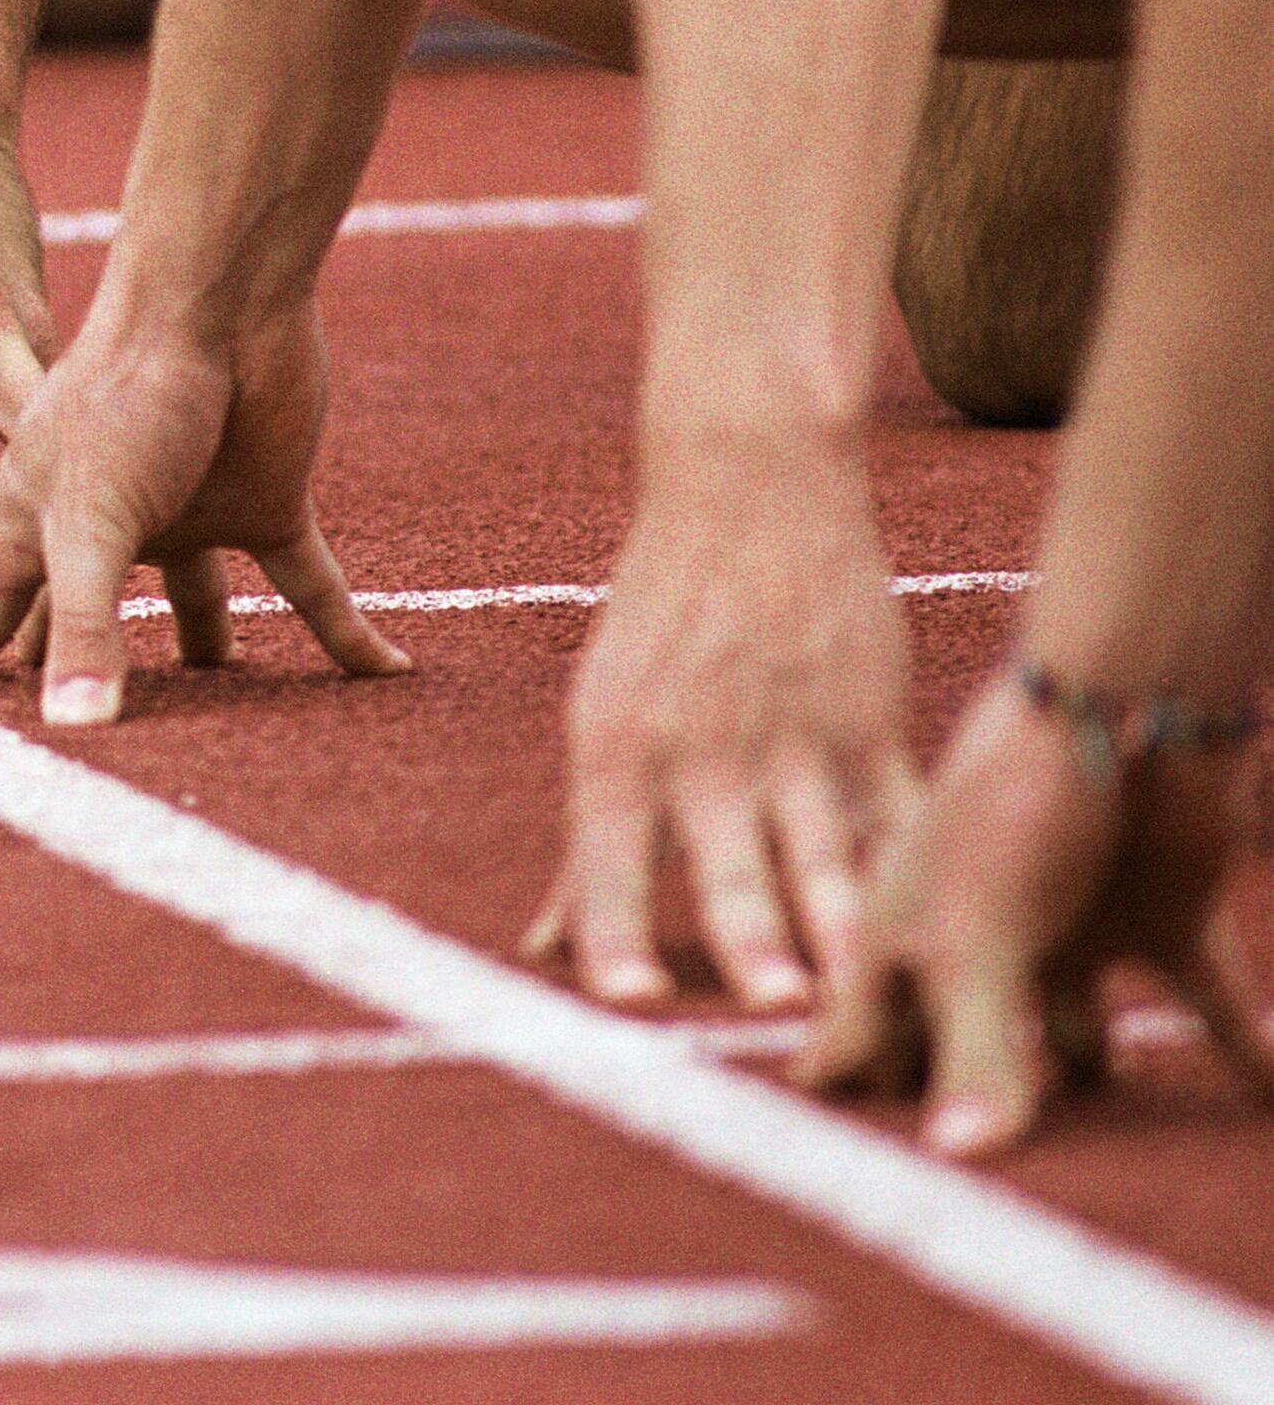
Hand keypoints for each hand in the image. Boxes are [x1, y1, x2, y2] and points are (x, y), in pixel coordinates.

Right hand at [0, 300, 407, 720]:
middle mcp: (111, 526)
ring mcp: (190, 517)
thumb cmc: (126, 395)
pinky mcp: (266, 505)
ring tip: (214, 720)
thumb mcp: (89, 522)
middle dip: (71, 667)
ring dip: (207, 657)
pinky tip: (389, 670)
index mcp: (42, 520)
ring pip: (196, 605)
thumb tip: (73, 733)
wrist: (222, 304)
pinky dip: (348, 636)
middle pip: (87, 613)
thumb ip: (83, 626)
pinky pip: (312, 588)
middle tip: (61, 734)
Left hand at [524, 452, 913, 1009]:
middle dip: (754, 941)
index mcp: (616, 746)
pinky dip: (921, 876)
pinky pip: (900, 813)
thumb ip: (588, 843)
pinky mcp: (871, 720)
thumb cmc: (662, 617)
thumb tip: (542, 946)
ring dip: (847, 927)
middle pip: (728, 864)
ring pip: (826, 852)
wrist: (749, 486)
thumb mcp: (605, 719)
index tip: (631, 1002)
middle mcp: (701, 749)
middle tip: (776, 1009)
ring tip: (872, 994)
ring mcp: (794, 736)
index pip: (606, 857)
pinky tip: (952, 934)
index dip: (616, 931)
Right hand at [799, 672, 1272, 1154]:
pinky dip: (1246, 1052)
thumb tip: (960, 1162)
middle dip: (975, 1111)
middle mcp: (976, 948)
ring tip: (1121, 1157)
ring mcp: (1067, 937)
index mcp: (901, 939)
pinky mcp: (1157, 921)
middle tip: (991, 1191)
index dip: (845, 1099)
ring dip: (1100, 1088)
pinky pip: (1209, 1006)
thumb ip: (974, 1049)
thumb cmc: (1012, 805)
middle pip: (965, 1053)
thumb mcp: (978, 937)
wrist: (1128, 701)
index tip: (845, 1174)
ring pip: (1078, 1045)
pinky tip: (1272, 1093)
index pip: (854, 1039)